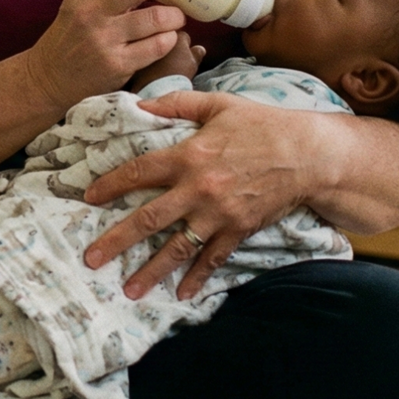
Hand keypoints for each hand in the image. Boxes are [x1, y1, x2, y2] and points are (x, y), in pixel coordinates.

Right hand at [24, 0, 204, 109]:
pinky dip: (169, 39)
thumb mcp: (78, 4)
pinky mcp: (116, 65)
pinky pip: (157, 46)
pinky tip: (167, 37)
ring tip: (177, 17)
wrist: (50, 78)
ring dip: (176, 16)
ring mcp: (103, 40)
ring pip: (155, 18)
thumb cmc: (72, 36)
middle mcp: (89, 12)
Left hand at [81, 89, 312, 299]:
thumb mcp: (219, 105)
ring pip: (177, 248)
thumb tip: (140, 104)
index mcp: (189, 155)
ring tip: (129, 290)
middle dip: (117, 241)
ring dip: (151, 270)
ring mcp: (218, 214)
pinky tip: (180, 295)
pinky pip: (213, 258)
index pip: (139, 172)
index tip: (88, 198)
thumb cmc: (262, 125)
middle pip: (149, 219)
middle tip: (92, 259)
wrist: (309, 155)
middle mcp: (198, 189)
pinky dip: (197, 278)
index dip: (111, 185)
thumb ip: (177, 103)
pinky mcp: (238, 230)